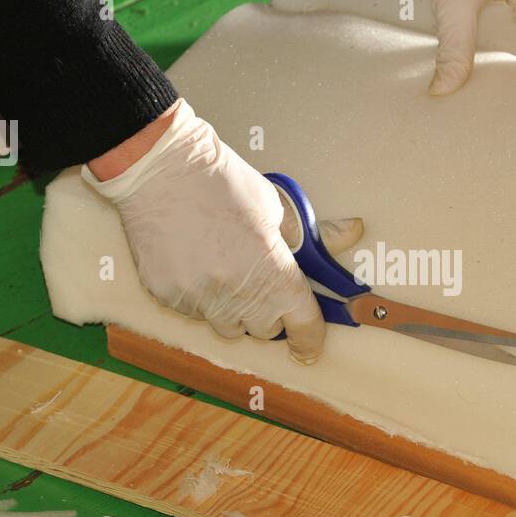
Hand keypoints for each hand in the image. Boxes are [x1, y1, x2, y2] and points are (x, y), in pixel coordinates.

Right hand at [84, 99, 363, 363]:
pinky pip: (194, 312)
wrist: (162, 170)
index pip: (303, 326)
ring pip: (227, 327)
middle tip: (260, 281)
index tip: (309, 347)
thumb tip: (353, 231)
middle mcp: (239, 296)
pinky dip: (199, 297)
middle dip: (268, 314)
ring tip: (225, 269)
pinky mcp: (168, 298)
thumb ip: (313, 235)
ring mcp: (201, 300)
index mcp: (274, 274)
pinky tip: (194, 262)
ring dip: (233, 310)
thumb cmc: (224, 184)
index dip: (310, 339)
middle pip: (265, 331)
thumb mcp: (276, 206)